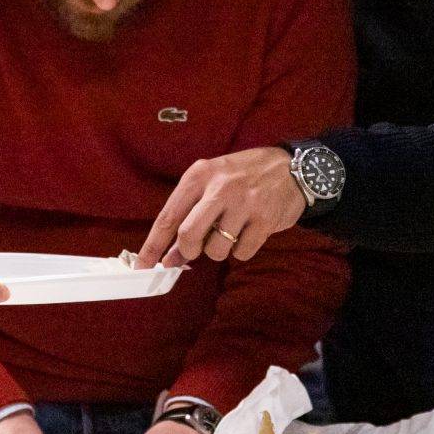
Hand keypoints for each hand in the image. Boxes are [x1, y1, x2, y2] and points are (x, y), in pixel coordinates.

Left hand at [139, 147, 304, 266]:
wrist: (292, 167)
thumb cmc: (243, 177)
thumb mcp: (212, 185)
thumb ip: (189, 216)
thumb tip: (169, 257)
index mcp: (199, 175)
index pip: (168, 217)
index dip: (153, 246)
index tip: (142, 266)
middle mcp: (220, 187)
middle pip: (188, 235)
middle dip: (188, 250)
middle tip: (196, 248)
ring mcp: (244, 203)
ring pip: (216, 249)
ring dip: (220, 249)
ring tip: (231, 230)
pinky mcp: (265, 219)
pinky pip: (242, 253)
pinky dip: (242, 249)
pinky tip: (248, 231)